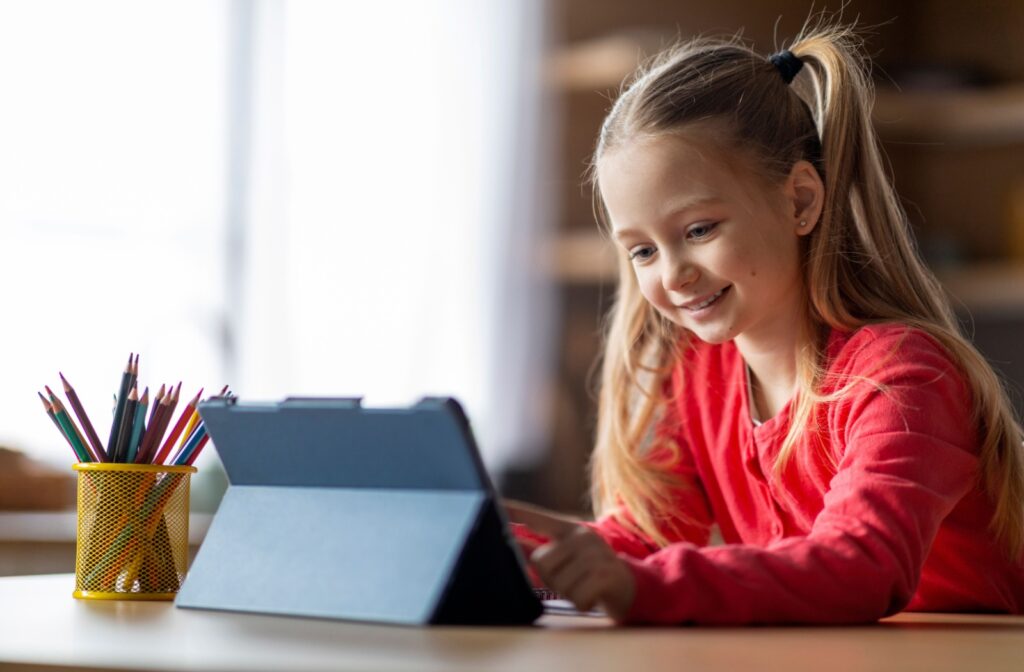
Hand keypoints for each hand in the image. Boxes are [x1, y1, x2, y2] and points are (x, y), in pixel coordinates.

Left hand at [504, 499, 635, 621]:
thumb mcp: (566, 561)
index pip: (536, 516)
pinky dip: (582, 603)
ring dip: (568, 593)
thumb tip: (511, 543)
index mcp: (569, 529)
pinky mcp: (606, 574)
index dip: (514, 511)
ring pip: (558, 582)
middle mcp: (582, 536)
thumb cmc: (590, 574)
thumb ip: (538, 552)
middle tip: (570, 581)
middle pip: (541, 562)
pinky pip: (577, 596)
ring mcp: (596, 553)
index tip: (494, 504)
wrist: (634, 588)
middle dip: (551, 580)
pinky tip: (592, 596)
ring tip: (583, 588)